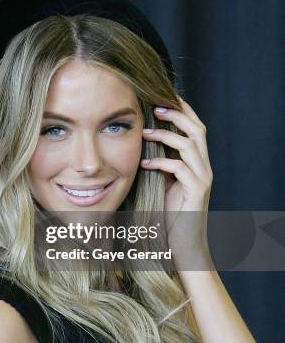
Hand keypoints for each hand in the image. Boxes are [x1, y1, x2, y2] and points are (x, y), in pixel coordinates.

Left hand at [140, 96, 213, 264]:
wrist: (183, 246)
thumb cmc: (168, 216)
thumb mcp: (161, 184)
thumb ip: (157, 164)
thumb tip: (138, 145)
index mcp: (196, 163)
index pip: (194, 127)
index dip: (181, 110)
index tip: (160, 97)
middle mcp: (204, 167)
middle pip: (198, 129)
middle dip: (177, 114)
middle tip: (154, 107)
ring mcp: (203, 179)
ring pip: (190, 145)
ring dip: (165, 135)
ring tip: (144, 133)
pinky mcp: (197, 192)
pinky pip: (180, 169)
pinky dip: (161, 163)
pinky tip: (144, 164)